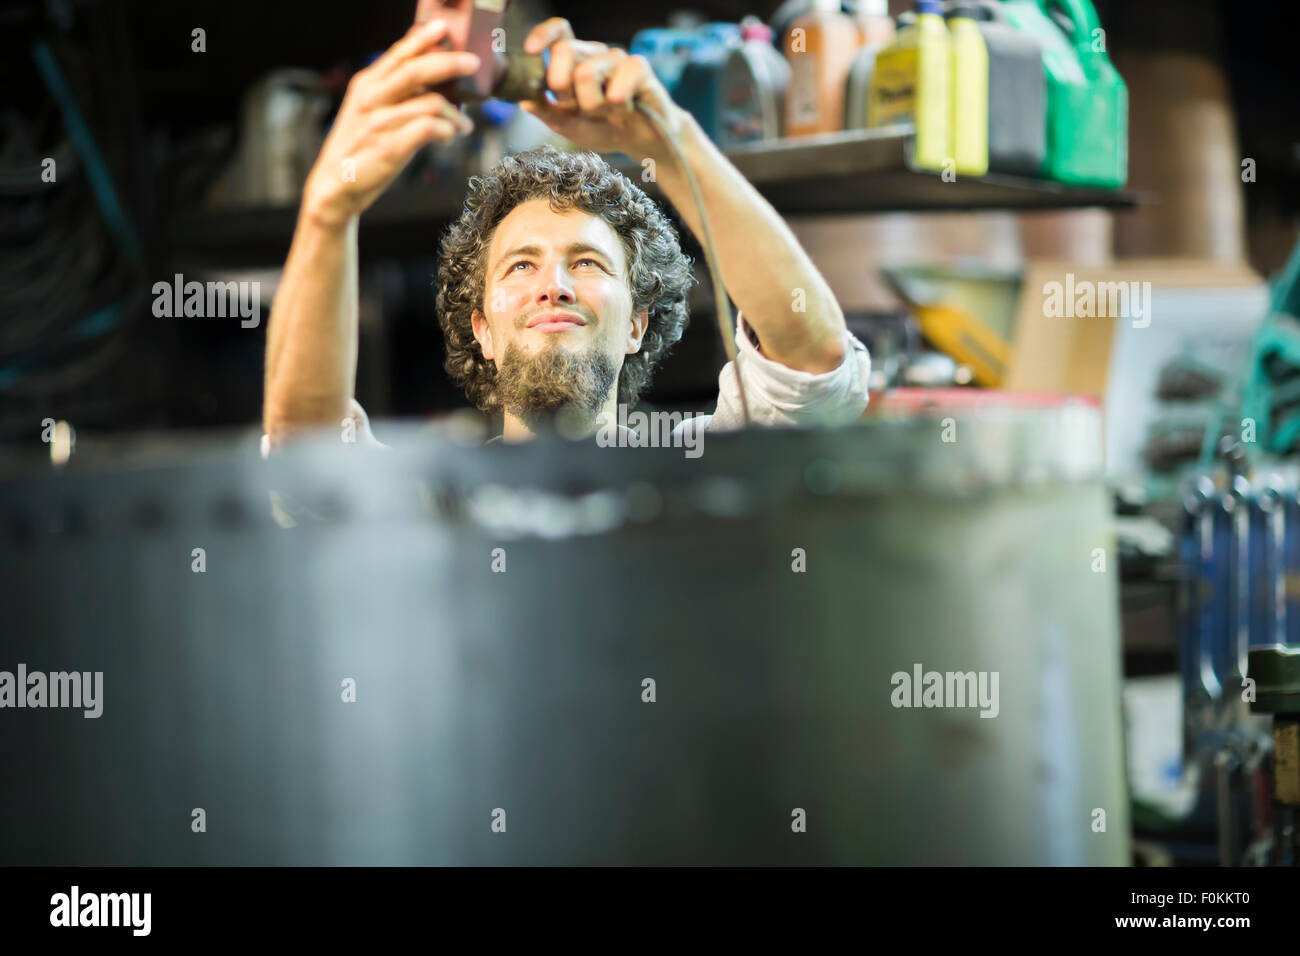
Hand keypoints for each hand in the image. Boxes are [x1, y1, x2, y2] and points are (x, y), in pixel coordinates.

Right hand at [302, 18, 478, 228]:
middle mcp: (371, 99)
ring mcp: (380, 123)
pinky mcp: (391, 147)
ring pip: (431, 103)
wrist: (336, 186)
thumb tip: (428, 72)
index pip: (398, 54)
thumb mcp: (369, 110)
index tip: (443, 28)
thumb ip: (393, 90)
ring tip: (464, 124)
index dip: (422, 39)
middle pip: (417, 70)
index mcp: (367, 84)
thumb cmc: (360, 148)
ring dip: (455, 114)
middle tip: (473, 64)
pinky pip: (429, 129)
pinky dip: (446, 131)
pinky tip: (449, 137)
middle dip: (450, 63)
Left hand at [518, 18, 685, 159]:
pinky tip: (625, 109)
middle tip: (576, 107)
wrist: (641, 143)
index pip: (559, 33)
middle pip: (565, 50)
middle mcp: (595, 55)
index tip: (531, 51)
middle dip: (563, 88)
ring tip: (606, 114)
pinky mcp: (639, 68)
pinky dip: (617, 104)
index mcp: (575, 61)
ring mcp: (617, 59)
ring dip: (593, 105)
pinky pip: (619, 81)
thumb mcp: (570, 126)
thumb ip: (548, 113)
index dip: (543, 35)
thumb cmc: (605, 129)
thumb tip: (525, 102)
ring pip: (587, 72)